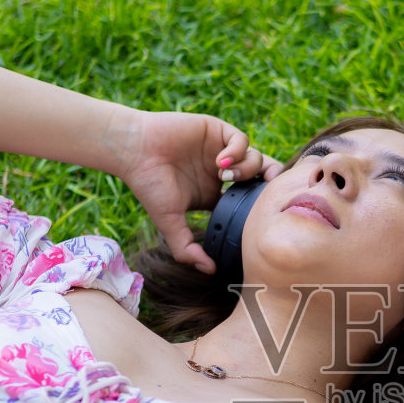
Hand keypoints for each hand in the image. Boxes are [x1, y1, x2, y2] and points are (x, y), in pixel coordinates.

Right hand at [109, 107, 284, 273]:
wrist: (133, 151)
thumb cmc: (148, 185)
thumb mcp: (169, 223)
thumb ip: (187, 249)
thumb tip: (210, 271)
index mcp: (215, 194)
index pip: (249, 199)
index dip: (258, 205)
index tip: (256, 214)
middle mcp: (222, 172)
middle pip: (262, 177)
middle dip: (269, 184)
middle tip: (263, 193)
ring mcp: (221, 150)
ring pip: (255, 158)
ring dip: (247, 169)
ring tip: (225, 176)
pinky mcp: (217, 131)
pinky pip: (241, 140)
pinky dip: (238, 151)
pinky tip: (221, 162)